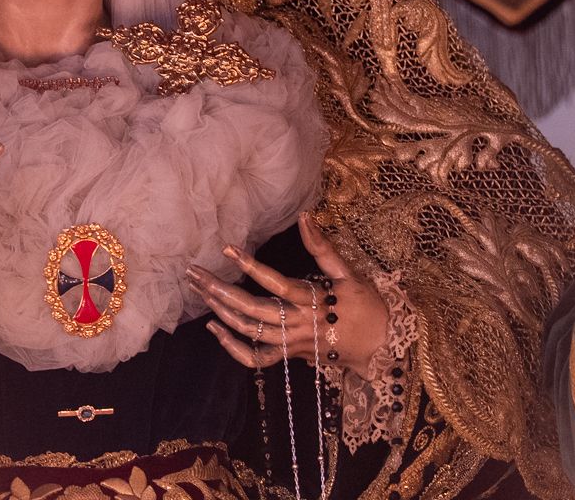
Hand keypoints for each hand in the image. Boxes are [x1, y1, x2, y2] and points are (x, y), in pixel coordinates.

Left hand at [186, 213, 389, 379]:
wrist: (381, 347)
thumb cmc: (367, 307)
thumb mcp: (349, 273)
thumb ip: (323, 247)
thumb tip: (305, 216)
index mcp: (312, 300)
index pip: (274, 282)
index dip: (249, 265)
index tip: (226, 248)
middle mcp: (297, 323)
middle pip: (251, 309)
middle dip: (219, 291)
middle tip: (194, 273)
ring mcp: (290, 342)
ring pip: (248, 331)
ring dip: (220, 311)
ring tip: (199, 291)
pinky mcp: (289, 355)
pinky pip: (256, 359)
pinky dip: (233, 348)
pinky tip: (215, 330)